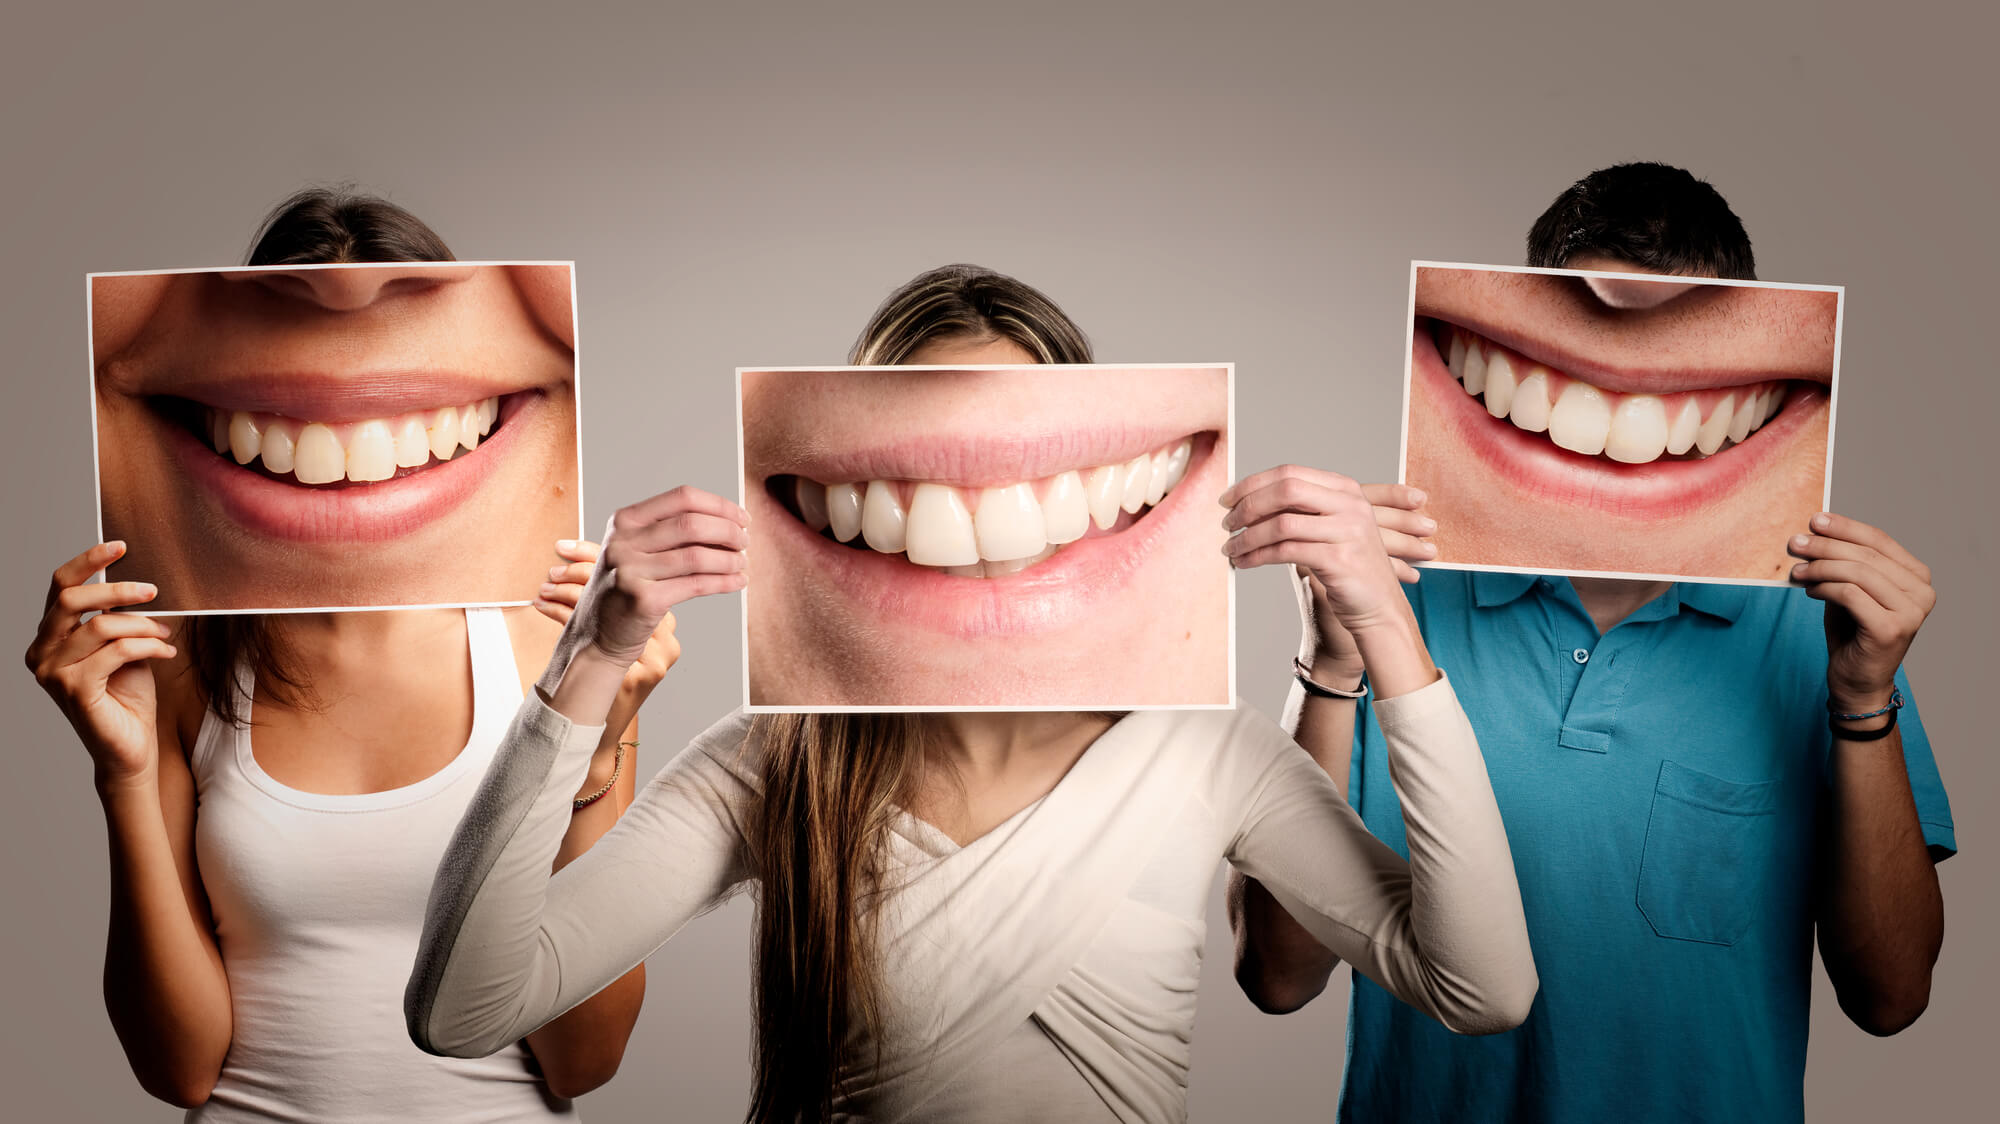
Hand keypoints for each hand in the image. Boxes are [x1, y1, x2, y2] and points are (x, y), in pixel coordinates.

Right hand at [25, 542, 176, 788]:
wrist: (131, 747)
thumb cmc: (128, 697)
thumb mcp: (124, 646)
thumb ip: (118, 618)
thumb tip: (138, 584)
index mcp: (49, 638)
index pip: (60, 587)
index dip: (88, 562)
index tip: (120, 546)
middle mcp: (42, 653)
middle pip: (71, 600)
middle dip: (116, 589)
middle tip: (153, 591)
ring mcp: (53, 673)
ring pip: (100, 626)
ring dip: (141, 625)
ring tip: (164, 635)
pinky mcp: (74, 690)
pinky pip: (116, 652)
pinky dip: (147, 647)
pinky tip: (166, 653)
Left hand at [538, 538, 679, 730]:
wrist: (599, 726)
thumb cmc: (604, 677)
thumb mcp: (616, 637)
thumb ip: (614, 603)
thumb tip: (580, 558)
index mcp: (664, 622)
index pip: (639, 572)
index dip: (598, 555)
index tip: (565, 546)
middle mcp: (666, 638)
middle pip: (629, 586)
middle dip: (583, 571)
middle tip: (553, 569)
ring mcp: (655, 658)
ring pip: (610, 608)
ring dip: (568, 592)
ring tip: (545, 587)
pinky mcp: (638, 676)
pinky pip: (597, 634)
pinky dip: (563, 614)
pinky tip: (543, 606)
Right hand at [563, 486, 748, 670]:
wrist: (596, 637)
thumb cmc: (624, 591)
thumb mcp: (635, 551)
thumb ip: (670, 534)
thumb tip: (728, 522)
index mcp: (624, 521)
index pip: (682, 498)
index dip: (719, 506)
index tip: (740, 518)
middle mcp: (624, 542)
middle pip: (692, 524)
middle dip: (728, 531)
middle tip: (744, 542)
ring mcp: (631, 571)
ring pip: (697, 556)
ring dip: (730, 559)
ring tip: (742, 564)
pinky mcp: (644, 600)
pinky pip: (696, 585)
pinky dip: (724, 582)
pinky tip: (738, 582)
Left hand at [1221, 467, 1434, 674]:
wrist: (1379, 606)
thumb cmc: (1348, 566)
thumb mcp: (1329, 527)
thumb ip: (1301, 509)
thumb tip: (1249, 501)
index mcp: (1345, 489)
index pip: (1290, 473)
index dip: (1252, 484)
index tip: (1228, 500)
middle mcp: (1350, 505)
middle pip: (1285, 490)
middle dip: (1248, 506)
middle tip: (1227, 524)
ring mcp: (1347, 531)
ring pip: (1281, 524)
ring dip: (1247, 537)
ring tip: (1231, 548)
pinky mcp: (1340, 560)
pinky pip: (1286, 552)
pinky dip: (1257, 556)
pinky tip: (1245, 562)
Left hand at [1788, 513, 1935, 710]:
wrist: (1857, 681)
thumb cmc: (1853, 633)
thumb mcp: (1850, 590)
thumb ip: (1843, 563)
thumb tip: (1816, 531)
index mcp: (1917, 577)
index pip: (1879, 540)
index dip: (1845, 527)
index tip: (1814, 520)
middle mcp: (1922, 592)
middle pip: (1867, 555)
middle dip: (1825, 545)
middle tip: (1794, 543)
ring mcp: (1911, 612)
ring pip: (1857, 573)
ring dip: (1820, 567)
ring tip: (1796, 571)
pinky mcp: (1891, 629)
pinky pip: (1850, 595)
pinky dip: (1824, 588)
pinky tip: (1809, 590)